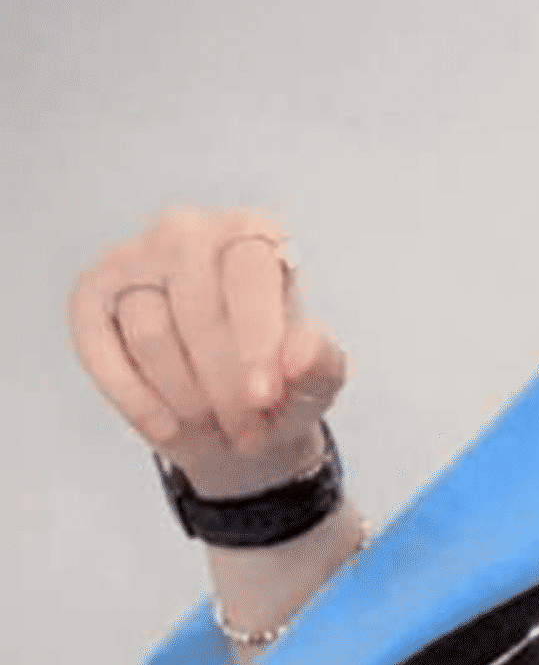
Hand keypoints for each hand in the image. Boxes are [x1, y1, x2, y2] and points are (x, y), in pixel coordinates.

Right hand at [68, 206, 347, 496]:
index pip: (250, 274)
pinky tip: (168, 428)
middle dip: (225, 386)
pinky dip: (136, 399)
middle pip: (199, 312)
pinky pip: (101, 349)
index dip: (256, 338)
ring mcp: (134, 257)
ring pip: (151, 334)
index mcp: (254, 233)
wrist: (229, 408)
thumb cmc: (279, 380)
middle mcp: (190, 231)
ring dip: (186, 397)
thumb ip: (320, 363)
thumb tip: (299, 355)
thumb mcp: (315, 379)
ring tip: (216, 426)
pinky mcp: (91, 293)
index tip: (265, 396)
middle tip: (248, 433)